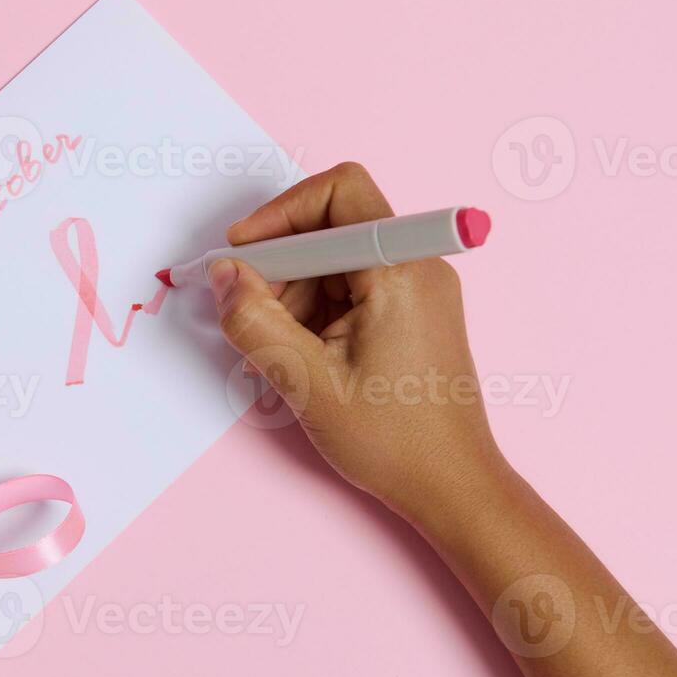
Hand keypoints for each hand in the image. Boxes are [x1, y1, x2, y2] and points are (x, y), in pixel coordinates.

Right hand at [213, 162, 507, 518]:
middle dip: (282, 263)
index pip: (339, 192)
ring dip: (296, 292)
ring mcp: (419, 289)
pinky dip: (317, 310)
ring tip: (284, 350)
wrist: (451, 485)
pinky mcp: (413, 311)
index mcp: (399, 272)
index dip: (280, 214)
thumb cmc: (393, 441)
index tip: (243, 253)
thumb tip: (224, 276)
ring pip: (337, 259)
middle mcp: (418, 267)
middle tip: (253, 314)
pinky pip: (352, 286)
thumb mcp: (306, 383)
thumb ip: (256, 322)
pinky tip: (305, 355)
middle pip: (333, 225)